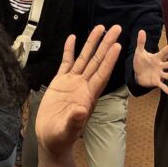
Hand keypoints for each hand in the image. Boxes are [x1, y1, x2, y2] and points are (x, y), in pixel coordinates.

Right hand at [37, 25, 121, 158]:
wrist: (50, 138)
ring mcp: (72, 83)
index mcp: (88, 96)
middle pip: (97, 61)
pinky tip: (73, 37)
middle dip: (106, 44)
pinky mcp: (60, 82)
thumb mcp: (66, 131)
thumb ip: (74, 121)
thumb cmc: (60, 137)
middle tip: (116, 28)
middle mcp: (83, 86)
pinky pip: (66, 62)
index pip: (101, 74)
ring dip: (92, 43)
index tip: (117, 46)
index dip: (109, 60)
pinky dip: (69, 50)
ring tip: (99, 28)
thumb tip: (81, 110)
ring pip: (84, 58)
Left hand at [133, 29, 167, 93]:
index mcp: (156, 58)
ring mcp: (159, 74)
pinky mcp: (156, 82)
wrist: (137, 74)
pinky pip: (162, 86)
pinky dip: (167, 89)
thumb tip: (141, 30)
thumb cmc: (140, 62)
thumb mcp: (139, 52)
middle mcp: (160, 66)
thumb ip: (141, 42)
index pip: (163, 52)